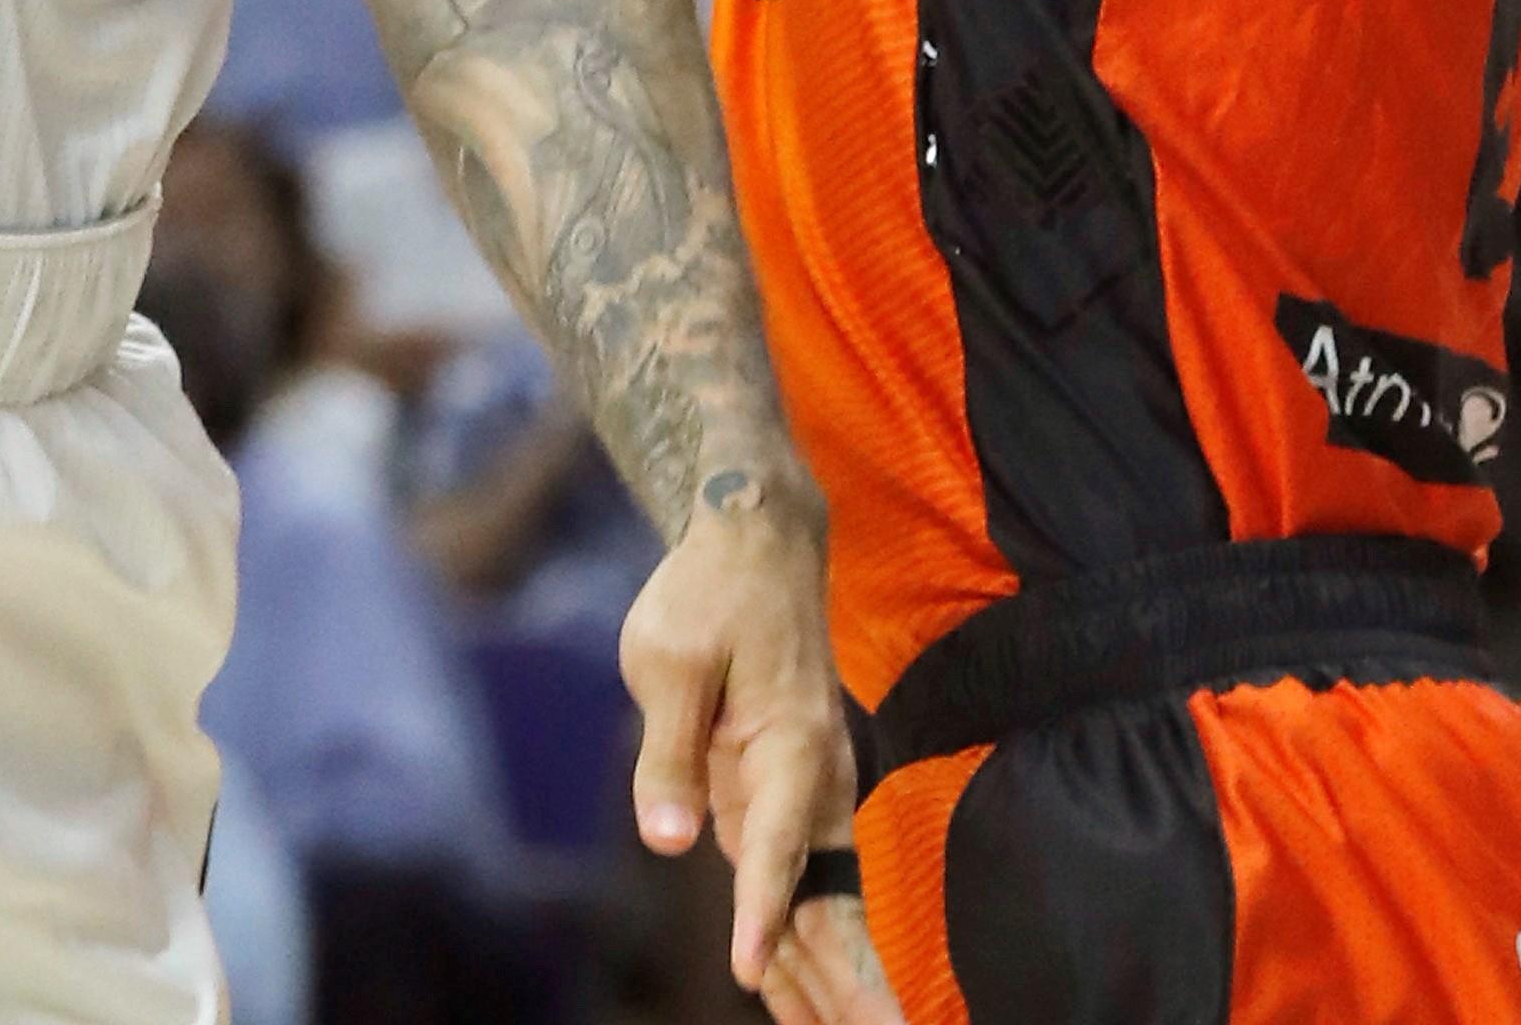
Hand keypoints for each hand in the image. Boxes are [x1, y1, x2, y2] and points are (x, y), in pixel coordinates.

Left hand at [620, 474, 882, 1020]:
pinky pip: (803, 895)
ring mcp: (806, 798)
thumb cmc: (710, 594)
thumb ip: (668, 753)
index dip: (762, 908)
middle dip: (852, 979)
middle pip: (832, 896)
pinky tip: (808, 1011)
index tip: (749, 970)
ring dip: (839, 983)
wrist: (759, 542)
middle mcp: (814, 780)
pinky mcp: (785, 807)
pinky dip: (810, 956)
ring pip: (826, 908)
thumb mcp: (668, 658)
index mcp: (790, 741)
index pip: (775, 841)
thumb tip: (668, 842)